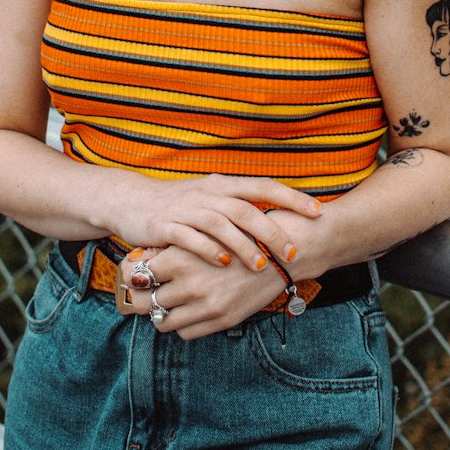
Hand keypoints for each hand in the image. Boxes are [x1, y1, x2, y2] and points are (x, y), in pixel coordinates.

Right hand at [117, 172, 320, 272]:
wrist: (131, 201)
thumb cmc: (179, 205)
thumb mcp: (211, 199)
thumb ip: (240, 206)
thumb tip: (279, 218)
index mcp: (223, 185)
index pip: (264, 186)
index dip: (292, 197)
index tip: (318, 212)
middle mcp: (208, 193)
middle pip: (246, 208)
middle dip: (271, 230)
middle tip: (293, 251)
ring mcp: (186, 208)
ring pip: (220, 223)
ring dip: (243, 244)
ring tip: (261, 264)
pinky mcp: (165, 225)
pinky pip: (190, 237)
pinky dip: (208, 249)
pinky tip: (222, 263)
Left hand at [119, 245, 287, 339]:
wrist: (280, 251)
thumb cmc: (238, 233)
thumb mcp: (200, 232)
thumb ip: (169, 246)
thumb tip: (140, 260)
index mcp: (181, 259)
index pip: (136, 276)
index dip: (130, 274)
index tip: (133, 272)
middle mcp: (190, 286)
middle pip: (142, 303)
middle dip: (138, 297)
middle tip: (142, 291)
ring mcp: (206, 307)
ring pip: (161, 321)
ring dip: (160, 311)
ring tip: (166, 298)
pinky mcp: (221, 320)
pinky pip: (186, 332)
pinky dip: (181, 321)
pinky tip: (188, 307)